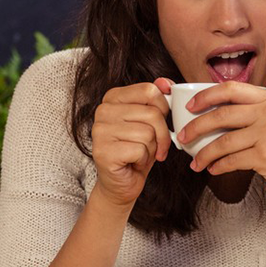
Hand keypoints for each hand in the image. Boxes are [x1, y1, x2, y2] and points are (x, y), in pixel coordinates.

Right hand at [88, 79, 173, 206]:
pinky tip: (132, 163)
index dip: (164, 109)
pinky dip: (143, 160)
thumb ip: (157, 100)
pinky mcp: (103, 151)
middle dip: (162, 135)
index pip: (149, 91)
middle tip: (154, 147)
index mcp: (113, 98)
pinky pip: (140, 150)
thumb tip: (166, 83)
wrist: (121, 184)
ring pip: (148, 133)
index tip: (160, 124)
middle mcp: (102, 111)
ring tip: (139, 155)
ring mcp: (100, 131)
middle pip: (152, 114)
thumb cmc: (138, 151)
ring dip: (152, 149)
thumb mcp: (151, 123)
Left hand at [177, 81, 265, 208]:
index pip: (231, 88)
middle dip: (195, 127)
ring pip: (223, 140)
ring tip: (195, 162)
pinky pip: (232, 160)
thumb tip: (213, 117)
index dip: (205, 96)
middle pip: (221, 114)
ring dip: (204, 153)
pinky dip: (218, 166)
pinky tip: (213, 170)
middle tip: (183, 137)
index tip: (189, 107)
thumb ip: (253, 114)